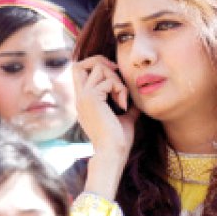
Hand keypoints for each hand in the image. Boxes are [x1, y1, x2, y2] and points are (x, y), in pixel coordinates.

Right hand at [73, 56, 139, 200]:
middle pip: (80, 64)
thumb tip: (136, 102)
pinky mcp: (91, 98)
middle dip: (101, 62)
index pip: (80, 71)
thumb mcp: (124, 118)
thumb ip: (126, 107)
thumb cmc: (119, 140)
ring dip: (115, 78)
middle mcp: (80, 97)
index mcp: (85, 101)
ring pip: (97, 68)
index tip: (115, 74)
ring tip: (122, 97)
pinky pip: (107, 80)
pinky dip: (120, 89)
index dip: (96, 65)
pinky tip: (123, 105)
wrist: (113, 153)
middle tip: (118, 76)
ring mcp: (83, 97)